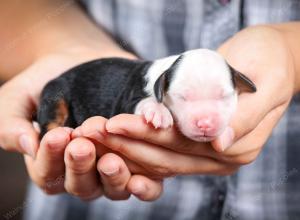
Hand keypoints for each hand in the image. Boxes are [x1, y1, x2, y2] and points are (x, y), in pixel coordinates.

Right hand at [0, 49, 161, 200]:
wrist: (80, 61)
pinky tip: (141, 179)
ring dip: (113, 177)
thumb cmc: (46, 82)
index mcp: (52, 164)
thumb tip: (27, 145)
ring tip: (111, 159)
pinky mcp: (139, 158)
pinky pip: (146, 184)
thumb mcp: (18, 98)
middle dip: (81, 167)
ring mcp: (112, 167)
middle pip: (82, 186)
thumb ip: (12, 123)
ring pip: (112, 189)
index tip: (57, 135)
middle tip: (81, 145)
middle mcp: (84, 171)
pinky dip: (145, 187)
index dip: (50, 159)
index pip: (48, 175)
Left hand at [81, 26, 295, 176]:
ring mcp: (205, 152)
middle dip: (126, 143)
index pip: (183, 147)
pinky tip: (112, 134)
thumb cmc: (270, 62)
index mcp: (236, 148)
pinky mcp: (194, 141)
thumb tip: (220, 143)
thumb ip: (244, 117)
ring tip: (92, 131)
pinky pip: (160, 148)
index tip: (114, 124)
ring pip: (158, 156)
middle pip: (165, 156)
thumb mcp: (266, 84)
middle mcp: (218, 157)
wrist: (269, 57)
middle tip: (91, 129)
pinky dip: (135, 142)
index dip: (147, 137)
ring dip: (124, 145)